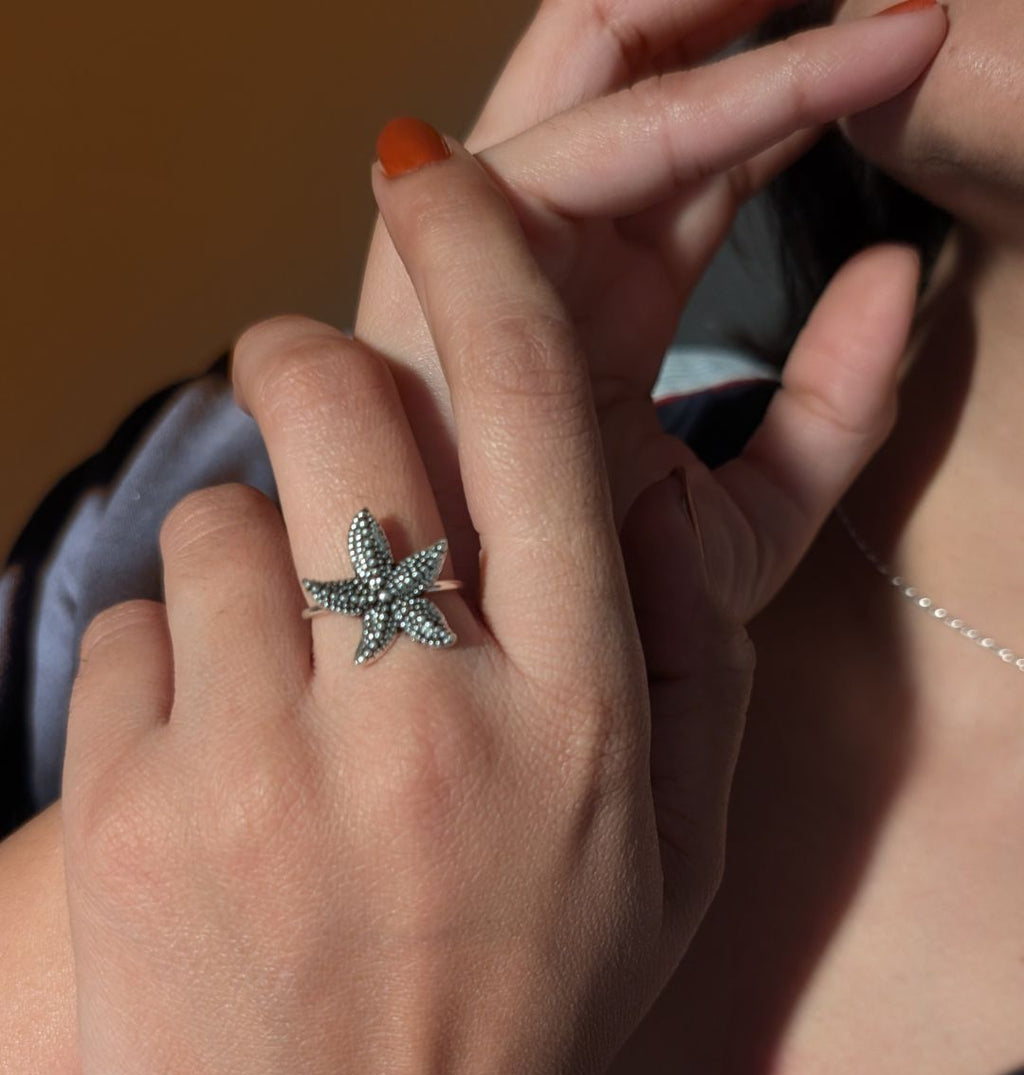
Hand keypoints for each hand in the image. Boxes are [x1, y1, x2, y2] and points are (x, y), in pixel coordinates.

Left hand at [60, 139, 753, 1074]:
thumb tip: (636, 481)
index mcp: (577, 714)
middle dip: (308, 359)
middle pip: (338, 411)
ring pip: (214, 521)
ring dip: (243, 554)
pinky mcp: (136, 819)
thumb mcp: (673, 849)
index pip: (537, 414)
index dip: (485, 263)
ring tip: (273, 661)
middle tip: (303, 376)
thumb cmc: (534, 1018)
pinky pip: (125, 632)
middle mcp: (427, 720)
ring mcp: (266, 770)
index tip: (442, 190)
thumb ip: (684, 651)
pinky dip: (163, 660)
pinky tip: (209, 753)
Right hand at [356, 0, 948, 622]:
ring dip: (700, 5)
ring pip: (585, 76)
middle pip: (618, 70)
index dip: (794, 78)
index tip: (911, 35)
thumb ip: (833, 406)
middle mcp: (537, 263)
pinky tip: (800, 59)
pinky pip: (572, 162)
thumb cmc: (627, 627)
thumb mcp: (755, 521)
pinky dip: (689, 104)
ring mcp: (483, 265)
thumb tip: (903, 270)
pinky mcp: (446, 290)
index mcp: (595, 306)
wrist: (537, 719)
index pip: (690, 152)